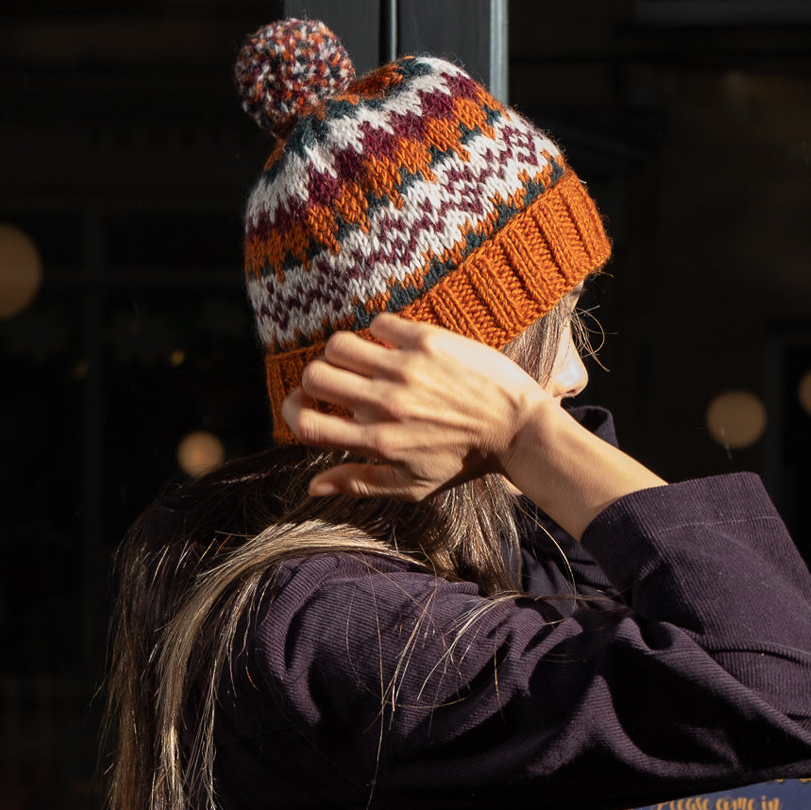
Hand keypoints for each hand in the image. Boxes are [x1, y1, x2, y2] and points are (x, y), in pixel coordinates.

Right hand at [281, 314, 548, 499]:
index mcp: (378, 443)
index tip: (302, 406)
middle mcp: (387, 404)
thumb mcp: (412, 487)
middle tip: (336, 383)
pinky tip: (395, 347)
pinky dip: (379, 333)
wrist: (518, 429)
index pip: (306, 423)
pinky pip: (379, 323)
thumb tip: (312, 485)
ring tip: (362, 361)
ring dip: (342, 352)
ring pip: (339, 343)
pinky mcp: (428, 340)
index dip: (292, 412)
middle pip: (314, 376)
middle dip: (316, 379)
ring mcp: (406, 369)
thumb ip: (359, 484)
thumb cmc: (463, 461)